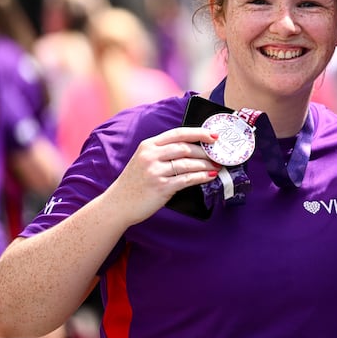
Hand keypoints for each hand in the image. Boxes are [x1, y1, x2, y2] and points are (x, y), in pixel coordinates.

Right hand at [105, 126, 220, 225]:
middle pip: (186, 148)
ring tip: (217, 166)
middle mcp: (151, 156)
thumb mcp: (144, 160)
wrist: (118, 204)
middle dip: (206, 152)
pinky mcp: (161, 187)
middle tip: (218, 155)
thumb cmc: (135, 182)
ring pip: (188, 163)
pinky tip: (209, 176)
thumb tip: (193, 149)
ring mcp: (155, 172)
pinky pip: (187, 179)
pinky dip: (201, 177)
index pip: (178, 133)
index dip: (198, 133)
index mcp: (148, 145)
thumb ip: (163, 152)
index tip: (213, 136)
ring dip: (206, 165)